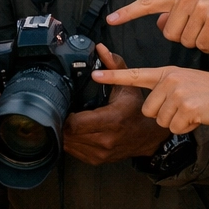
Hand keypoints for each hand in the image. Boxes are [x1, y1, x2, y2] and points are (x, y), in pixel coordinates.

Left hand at [62, 46, 170, 164]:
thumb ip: (113, 65)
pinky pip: (74, 152)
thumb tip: (100, 48)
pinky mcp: (97, 160)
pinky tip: (74, 131)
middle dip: (60, 122)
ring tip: (66, 120)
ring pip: (69, 145)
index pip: (74, 124)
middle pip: (68, 135)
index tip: (62, 104)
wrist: (148, 135)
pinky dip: (70, 141)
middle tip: (59, 110)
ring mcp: (101, 153)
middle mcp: (106, 140)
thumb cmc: (136, 109)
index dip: (63, 115)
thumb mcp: (127, 85)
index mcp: (112, 120)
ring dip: (64, 133)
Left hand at [92, 64, 208, 132]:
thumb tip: (149, 106)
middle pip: (148, 109)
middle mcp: (170, 79)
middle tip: (183, 107)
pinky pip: (175, 127)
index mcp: (167, 72)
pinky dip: (186, 127)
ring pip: (161, 120)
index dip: (114, 76)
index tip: (95, 76)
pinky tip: (197, 117)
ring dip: (175, 121)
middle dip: (163, 115)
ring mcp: (178, 92)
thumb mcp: (185, 81)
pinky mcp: (187, 107)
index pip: (135, 74)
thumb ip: (165, 86)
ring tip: (191, 110)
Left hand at [106, 0, 208, 52]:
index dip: (129, 12)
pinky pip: (202, 45)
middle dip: (183, 38)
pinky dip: (208, 47)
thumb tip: (158, 22)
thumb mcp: (198, 0)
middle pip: (169, 34)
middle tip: (199, 31)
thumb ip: (176, 11)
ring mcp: (202, 7)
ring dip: (198, 43)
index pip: (149, 2)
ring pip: (185, 41)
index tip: (110, 19)